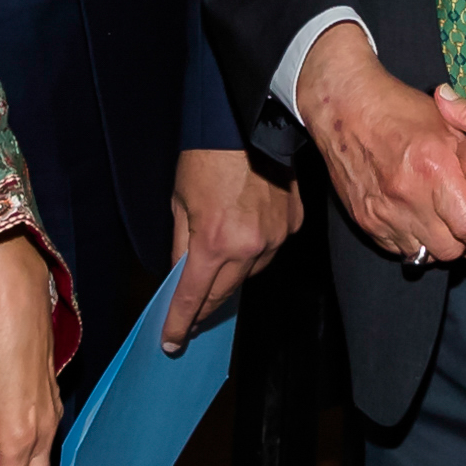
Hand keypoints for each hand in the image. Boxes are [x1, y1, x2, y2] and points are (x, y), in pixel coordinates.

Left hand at [164, 146, 302, 352]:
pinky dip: (256, 249)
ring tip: (219, 261)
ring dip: (231, 275)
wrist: (251, 124)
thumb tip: (182, 274)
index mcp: (213, 242)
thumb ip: (181, 245)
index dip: (179, 322)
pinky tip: (246, 233)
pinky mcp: (293, 225)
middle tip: (190, 316)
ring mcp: (276, 238)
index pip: (193, 297)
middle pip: (223, 294)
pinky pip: (271, 250)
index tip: (172, 341)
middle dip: (204, 307)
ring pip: (250, 274)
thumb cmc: (208, 157)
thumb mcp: (180, 202)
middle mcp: (248, 248)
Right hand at [298, 21, 465, 263]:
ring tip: (438, 226)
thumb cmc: (396, 109)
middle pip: (449, 250)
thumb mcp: (444, 122)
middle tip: (464, 231)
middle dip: (462, 245)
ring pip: (421, 255)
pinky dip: (409, 241)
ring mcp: (384, 211)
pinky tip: (414, 222)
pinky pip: (395, 249)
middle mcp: (409, 196)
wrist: (345, 106)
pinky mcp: (365, 219)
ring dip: (434, 245)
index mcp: (435, 170)